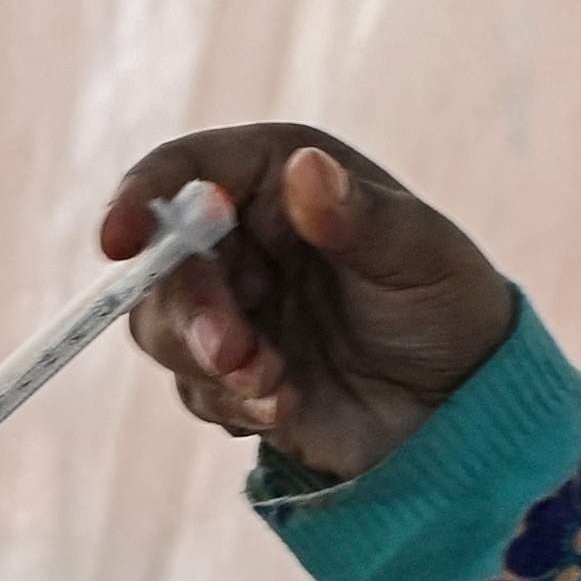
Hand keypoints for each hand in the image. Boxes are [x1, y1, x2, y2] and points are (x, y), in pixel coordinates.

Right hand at [106, 124, 520, 483]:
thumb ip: (359, 217)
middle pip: (162, 261)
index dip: (141, 198)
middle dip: (191, 311)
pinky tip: (290, 405)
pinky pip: (193, 388)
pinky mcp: (230, 373)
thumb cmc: (449, 308)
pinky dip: (234, 402)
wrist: (461, 411)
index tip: (118, 241)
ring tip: (276, 384)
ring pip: (163, 328)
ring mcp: (233, 307)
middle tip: (235, 352)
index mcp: (279, 179)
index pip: (187, 172)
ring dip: (210, 362)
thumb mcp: (419, 257)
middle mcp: (242, 237)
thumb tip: (305, 169)